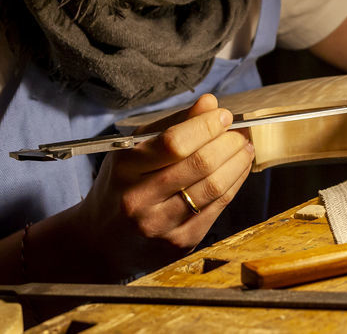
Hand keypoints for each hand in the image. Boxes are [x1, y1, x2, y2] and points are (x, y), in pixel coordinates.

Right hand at [72, 93, 253, 278]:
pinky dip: (234, 183)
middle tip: (239, 132)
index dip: (205, 126)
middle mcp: (139, 199)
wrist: (102, 242)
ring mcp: (160, 225)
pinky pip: (217, 208)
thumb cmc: (121, 186)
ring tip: (245, 148)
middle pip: (199, 164)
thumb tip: (210, 104)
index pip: (174, 143)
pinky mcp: (179, 242)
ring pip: (213, 188)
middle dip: (228, 143)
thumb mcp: (132, 151)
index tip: (223, 115)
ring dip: (237, 163)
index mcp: (125, 168)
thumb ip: (171, 125)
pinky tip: (239, 169)